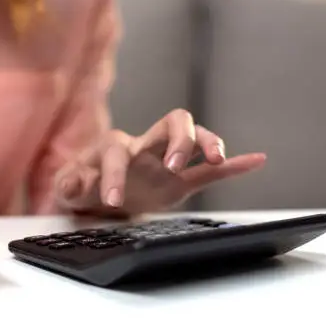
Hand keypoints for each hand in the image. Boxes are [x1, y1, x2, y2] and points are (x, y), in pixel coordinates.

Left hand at [54, 109, 266, 216]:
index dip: (116, 175)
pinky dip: (233, 165)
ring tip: (216, 159)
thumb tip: (73, 182)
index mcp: (114, 148)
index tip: (115, 201)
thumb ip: (69, 185)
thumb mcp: (68, 189)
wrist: (95, 192)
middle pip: (171, 123)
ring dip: (207, 144)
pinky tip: (257, 159)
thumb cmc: (82, 185)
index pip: (118, 153)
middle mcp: (144, 147)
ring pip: (194, 138)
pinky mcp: (179, 181)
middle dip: (178, 140)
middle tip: (173, 166)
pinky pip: (209, 170)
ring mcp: (165, 161)